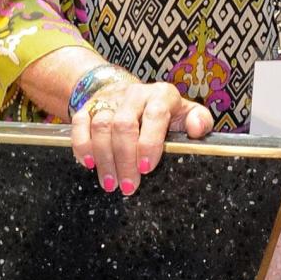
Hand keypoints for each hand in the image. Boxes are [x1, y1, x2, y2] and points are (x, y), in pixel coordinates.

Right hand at [70, 74, 214, 193]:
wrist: (132, 93)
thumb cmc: (164, 112)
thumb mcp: (186, 113)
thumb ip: (200, 121)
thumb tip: (197, 129)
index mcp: (161, 96)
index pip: (154, 115)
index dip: (149, 143)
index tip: (146, 168)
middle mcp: (134, 94)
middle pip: (124, 125)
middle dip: (124, 159)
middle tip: (128, 186)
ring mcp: (110, 100)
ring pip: (101, 126)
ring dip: (104, 158)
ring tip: (110, 183)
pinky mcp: (89, 107)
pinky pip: (80, 123)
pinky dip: (82, 144)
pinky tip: (88, 163)